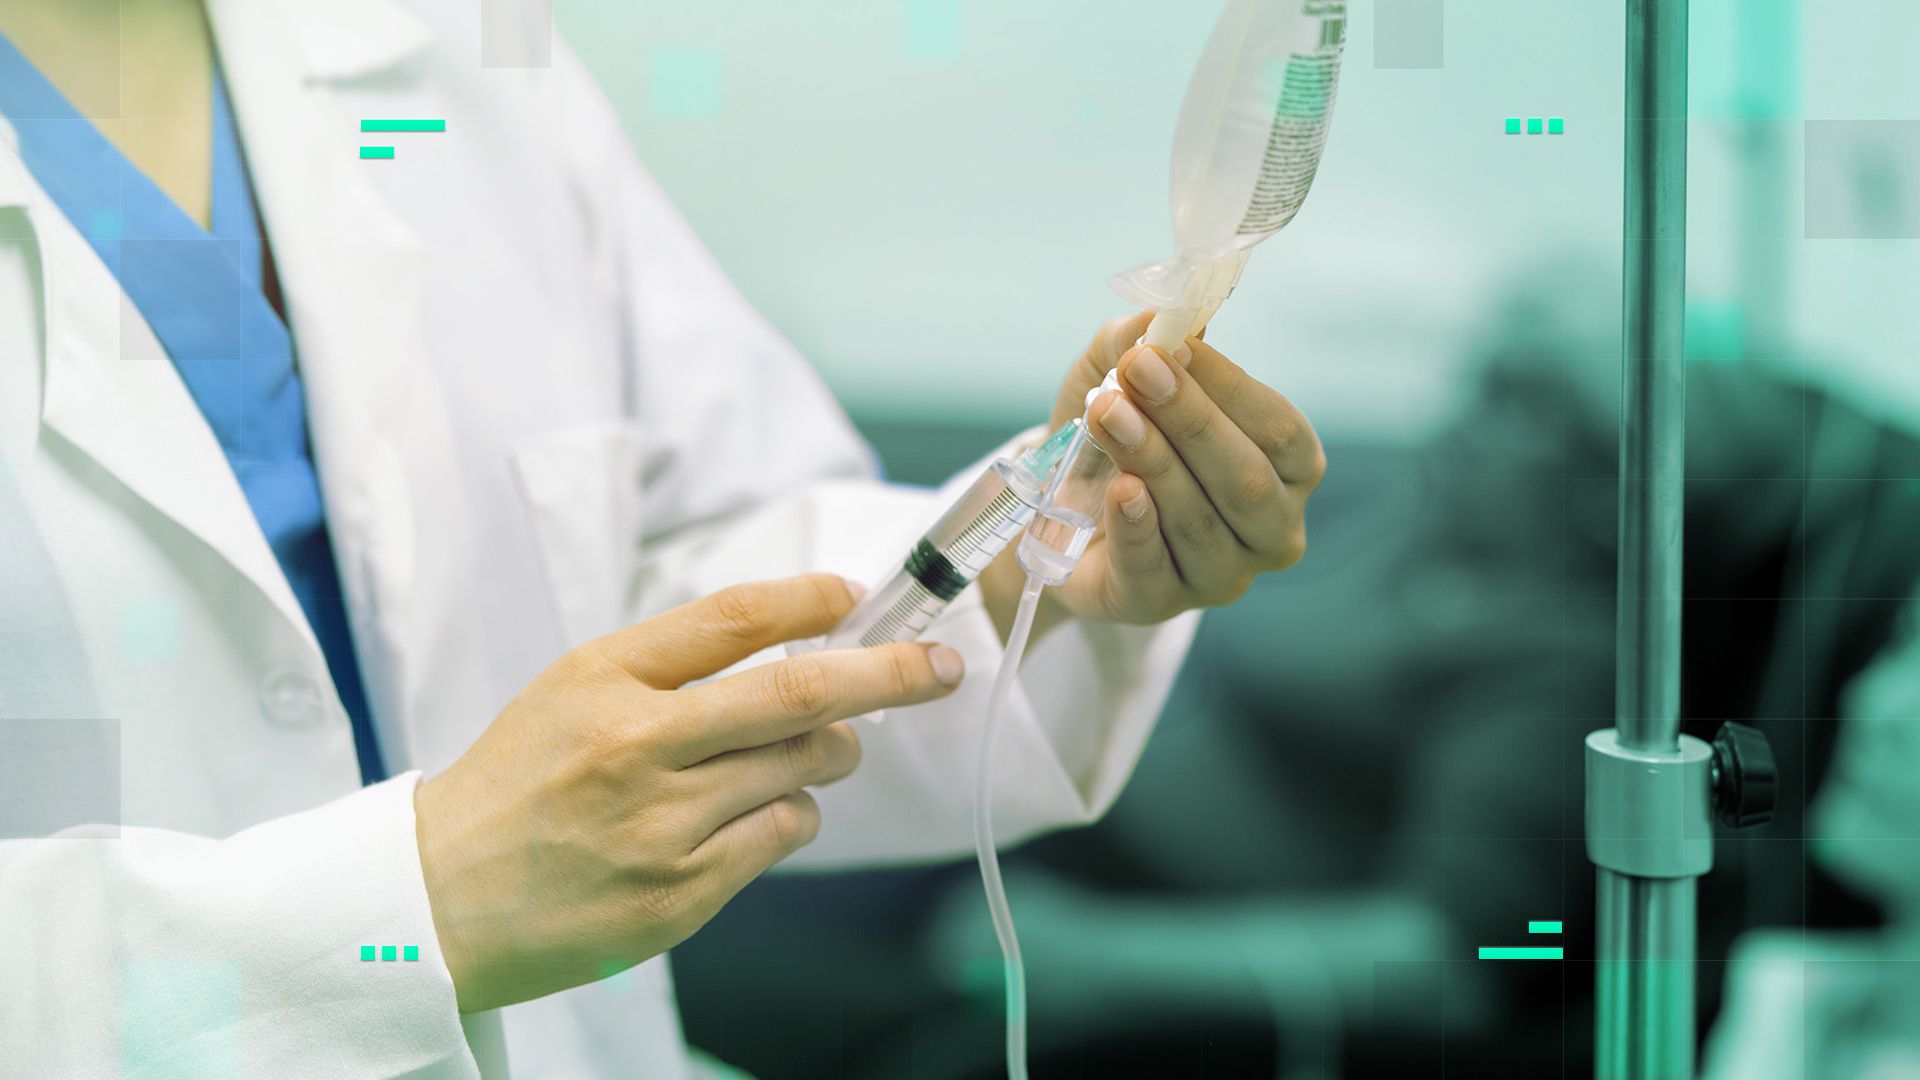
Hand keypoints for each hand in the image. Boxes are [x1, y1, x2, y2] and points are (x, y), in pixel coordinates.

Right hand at [413, 575, 965, 1012]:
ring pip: (806, 769)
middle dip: (887, 673)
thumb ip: (673, 661)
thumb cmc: (517, 785)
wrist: (436, 902)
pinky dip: (790, 815)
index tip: (856, 594)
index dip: (810, 598)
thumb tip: (800, 636)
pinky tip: (753, 815)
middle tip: (935, 666)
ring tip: (816, 751)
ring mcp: (662, 824)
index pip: (732, 617)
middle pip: (799, 692)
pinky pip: (782, 834)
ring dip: (832, 754)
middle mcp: (636, 744)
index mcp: (602, 678)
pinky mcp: (681, 893)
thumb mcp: (572, 690)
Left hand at [982, 312, 1324, 633]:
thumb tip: (1156, 318)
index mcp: (1288, 471)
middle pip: (1247, 479)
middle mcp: (1271, 530)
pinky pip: (1154, 571)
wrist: (1057, 510)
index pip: (1280, 430)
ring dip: (1151, 460)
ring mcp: (1222, 576)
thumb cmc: (1115, 438)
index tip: (1174, 346)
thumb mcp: (1120, 378)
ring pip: (1198, 520)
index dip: (1230, 386)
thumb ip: (1138, 342)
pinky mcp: (1160, 606)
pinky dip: (1137, 528)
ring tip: (1107, 413)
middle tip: (1137, 372)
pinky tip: (1120, 491)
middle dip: (1191, 420)